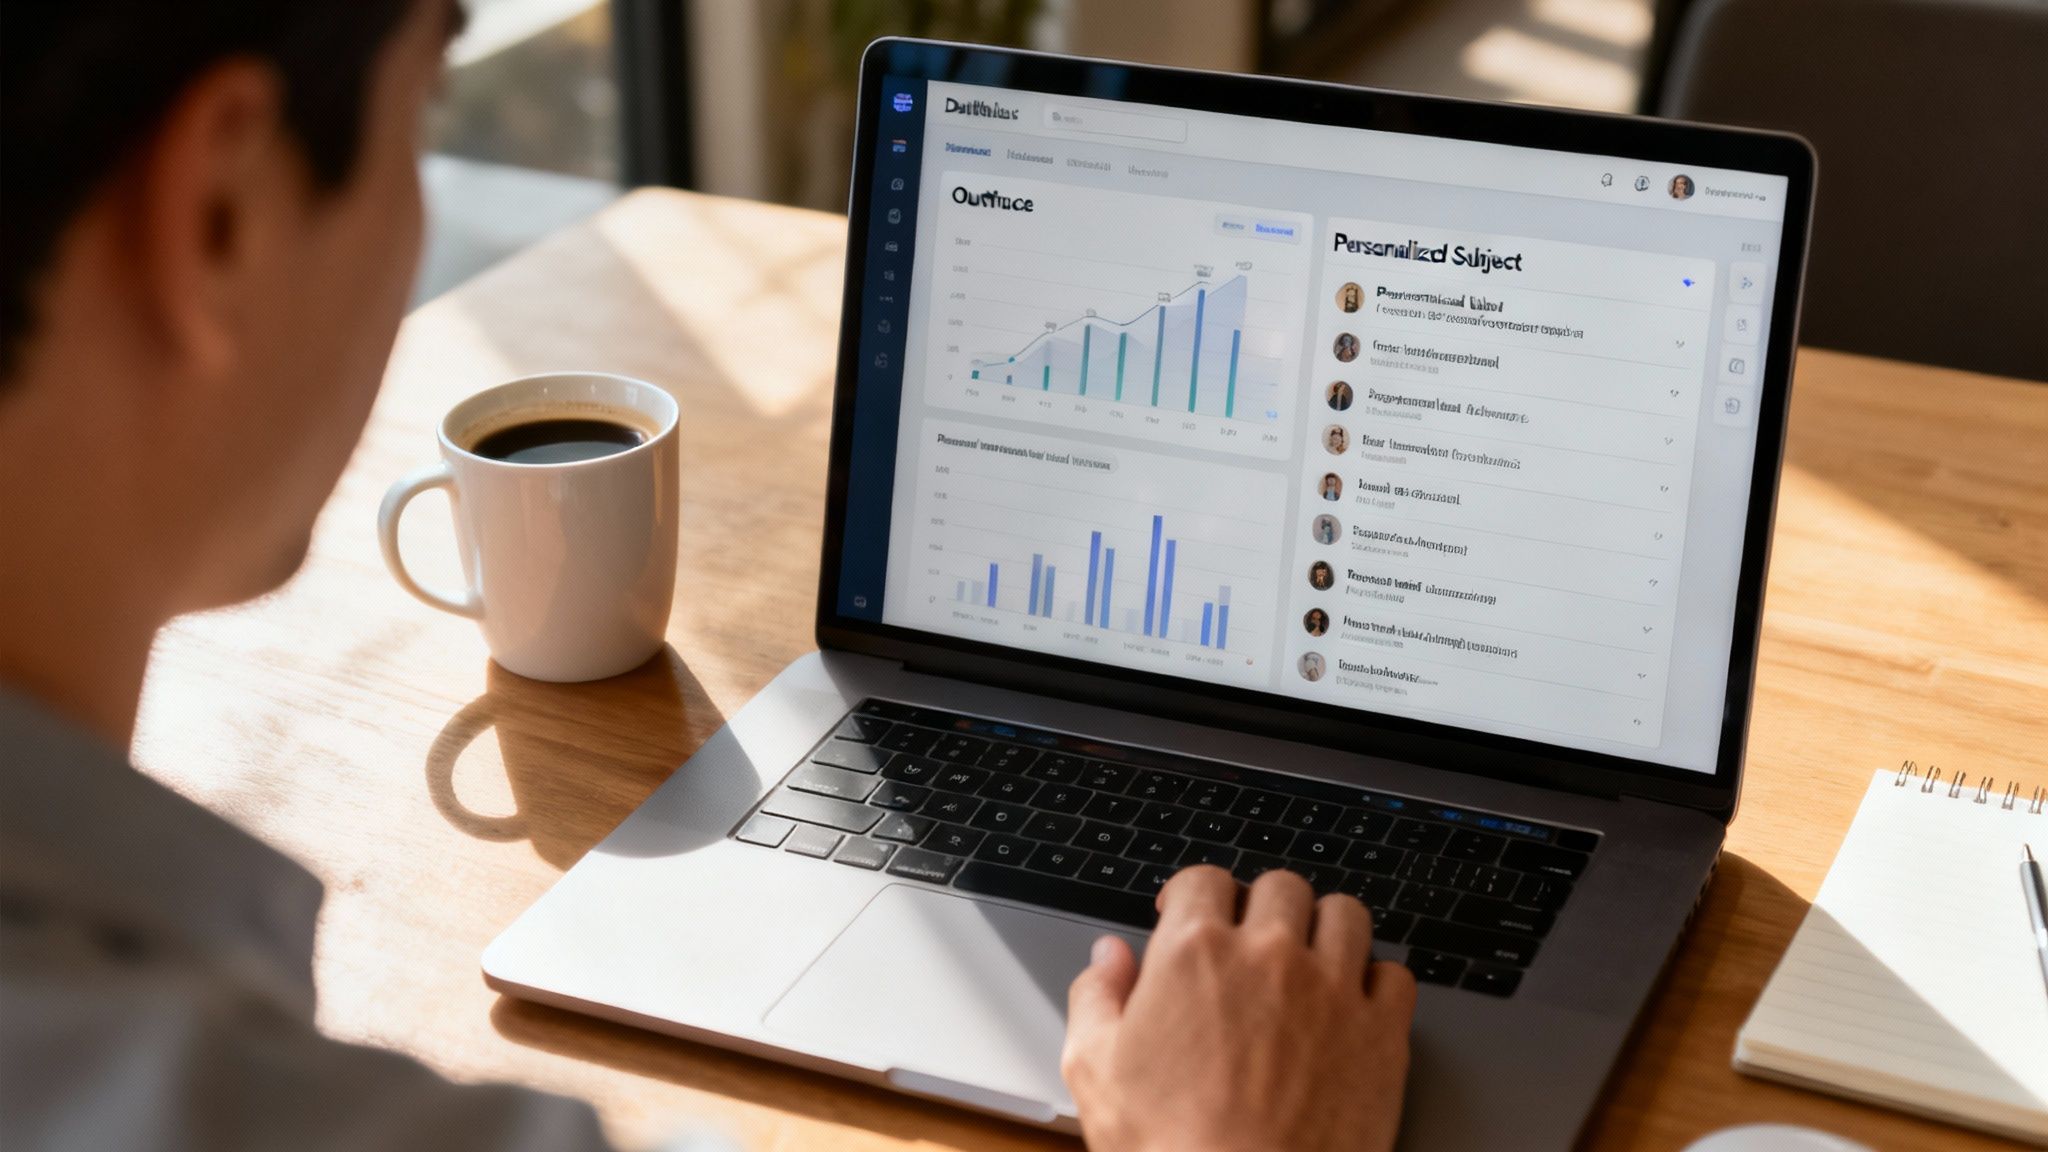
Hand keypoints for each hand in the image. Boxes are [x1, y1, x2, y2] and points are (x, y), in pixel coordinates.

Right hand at [1062, 866, 1416, 1151]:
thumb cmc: (1170, 1147)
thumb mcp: (1094, 1071)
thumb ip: (1097, 996)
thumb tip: (1108, 956)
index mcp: (1195, 953)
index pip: (1203, 880)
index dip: (1193, 896)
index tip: (1190, 914)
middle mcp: (1270, 956)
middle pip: (1279, 887)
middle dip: (1260, 907)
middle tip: (1249, 941)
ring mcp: (1333, 990)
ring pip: (1345, 914)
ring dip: (1324, 928)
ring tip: (1308, 959)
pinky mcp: (1381, 1034)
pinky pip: (1395, 975)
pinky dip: (1376, 982)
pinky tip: (1353, 1004)